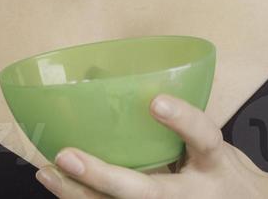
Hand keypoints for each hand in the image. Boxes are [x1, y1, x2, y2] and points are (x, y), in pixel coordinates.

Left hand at [32, 94, 267, 197]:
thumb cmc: (219, 172)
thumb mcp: (210, 146)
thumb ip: (180, 124)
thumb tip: (125, 80)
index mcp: (214, 164)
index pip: (204, 138)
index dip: (183, 121)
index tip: (157, 102)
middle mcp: (194, 194)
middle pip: (147, 193)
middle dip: (104, 177)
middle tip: (67, 156)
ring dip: (80, 195)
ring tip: (48, 173)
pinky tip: (59, 186)